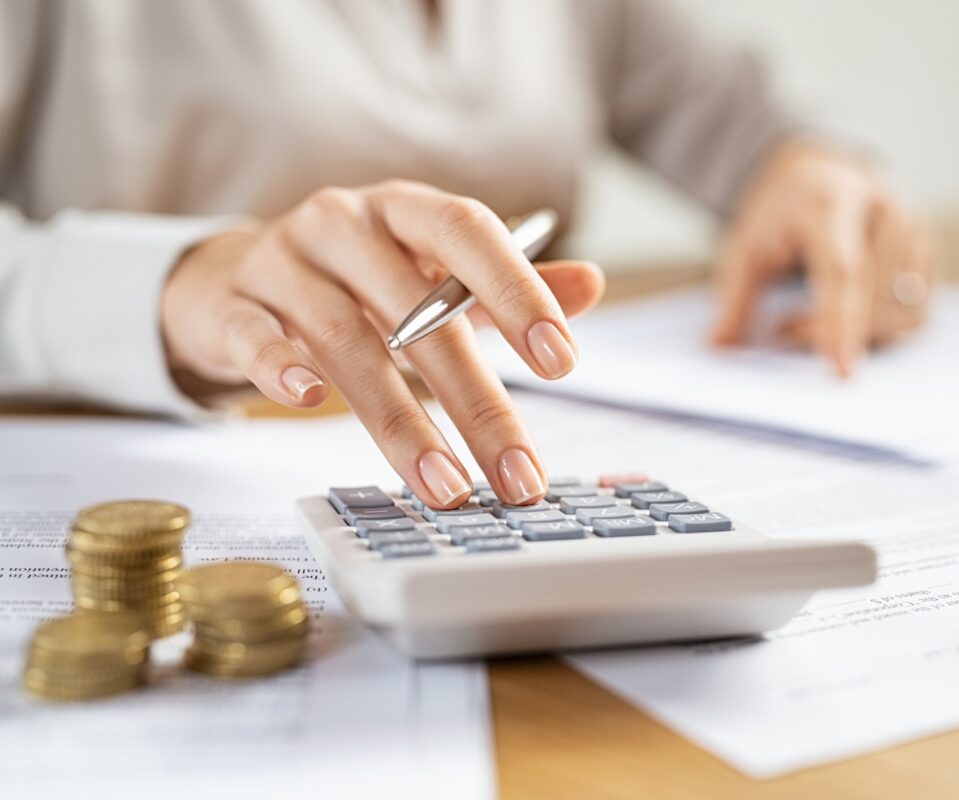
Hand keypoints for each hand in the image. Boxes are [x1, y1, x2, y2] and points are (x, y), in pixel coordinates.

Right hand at [161, 181, 603, 507]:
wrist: (233, 279)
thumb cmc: (353, 282)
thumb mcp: (431, 274)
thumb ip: (506, 285)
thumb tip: (592, 283)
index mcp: (404, 211)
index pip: (469, 233)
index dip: (517, 291)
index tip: (562, 361)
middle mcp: (344, 224)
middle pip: (415, 308)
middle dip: (475, 399)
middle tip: (517, 474)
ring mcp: (282, 262)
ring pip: (343, 336)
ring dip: (399, 420)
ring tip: (445, 485)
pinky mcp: (229, 306)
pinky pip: (253, 336)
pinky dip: (280, 367)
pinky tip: (307, 404)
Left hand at [710, 141, 932, 375]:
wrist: (820, 177)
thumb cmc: (781, 216)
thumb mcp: (744, 247)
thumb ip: (732, 297)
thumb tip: (717, 346)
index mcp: (834, 200)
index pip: (845, 270)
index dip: (842, 322)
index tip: (841, 370)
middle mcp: (886, 209)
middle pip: (876, 296)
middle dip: (832, 330)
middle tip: (781, 330)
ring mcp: (916, 229)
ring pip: (903, 312)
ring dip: (858, 334)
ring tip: (806, 320)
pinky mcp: (930, 254)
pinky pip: (916, 313)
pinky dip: (880, 330)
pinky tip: (845, 316)